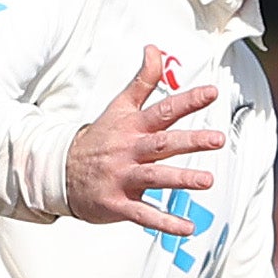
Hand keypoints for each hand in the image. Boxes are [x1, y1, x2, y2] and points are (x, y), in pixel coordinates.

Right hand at [63, 47, 224, 239]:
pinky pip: (144, 215)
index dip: (188, 100)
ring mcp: (123, 178)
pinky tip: (188, 228)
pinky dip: (166, 223)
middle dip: (190, 140)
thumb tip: (155, 49)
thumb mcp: (119, 107)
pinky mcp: (118, 204)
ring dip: (181, 180)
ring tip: (208, 181)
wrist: (60, 172)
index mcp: (133, 127)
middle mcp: (130, 151)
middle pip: (163, 143)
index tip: (212, 92)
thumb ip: (142, 80)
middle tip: (218, 139)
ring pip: (155, 178)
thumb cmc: (99, 139)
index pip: (163, 110)